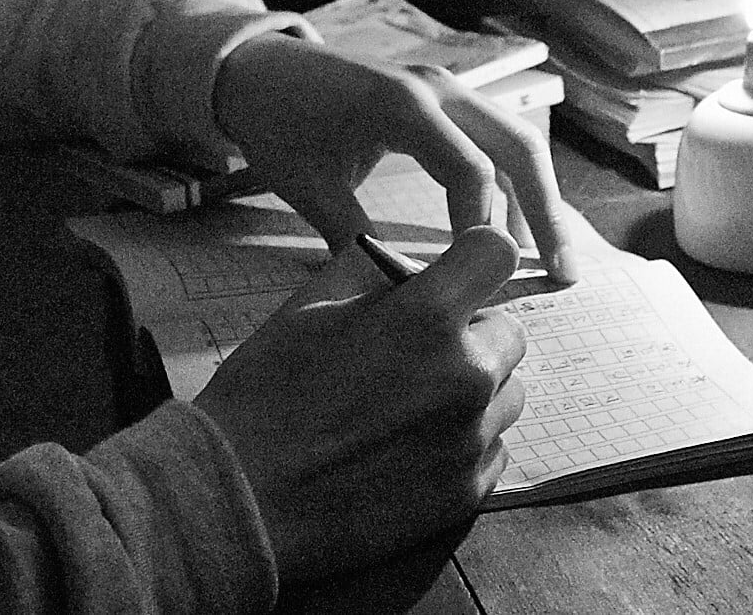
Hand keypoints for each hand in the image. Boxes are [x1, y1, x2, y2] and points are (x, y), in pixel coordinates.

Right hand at [196, 226, 527, 579]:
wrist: (243, 498)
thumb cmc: (265, 395)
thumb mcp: (309, 306)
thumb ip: (374, 272)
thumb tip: (413, 268)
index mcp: (425, 316)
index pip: (495, 253)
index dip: (473, 261)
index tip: (456, 278)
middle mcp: (464, 374)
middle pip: (509, 333)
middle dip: (471, 336)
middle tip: (417, 357)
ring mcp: (469, 438)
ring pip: (505, 396)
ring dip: (473, 394)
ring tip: (411, 409)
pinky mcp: (466, 492)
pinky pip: (492, 451)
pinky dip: (463, 446)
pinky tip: (409, 451)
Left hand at [212, 30, 594, 282]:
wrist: (258, 69)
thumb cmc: (278, 124)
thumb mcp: (307, 186)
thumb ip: (354, 236)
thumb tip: (398, 293)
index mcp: (402, 106)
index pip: (470, 170)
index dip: (483, 229)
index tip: (487, 281)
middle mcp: (437, 88)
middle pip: (516, 147)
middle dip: (545, 211)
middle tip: (563, 272)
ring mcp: (445, 87)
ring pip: (515, 138)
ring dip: (538, 196)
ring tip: (554, 257)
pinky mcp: (443, 97)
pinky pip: (494, 136)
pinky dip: (514, 180)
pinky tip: (516, 227)